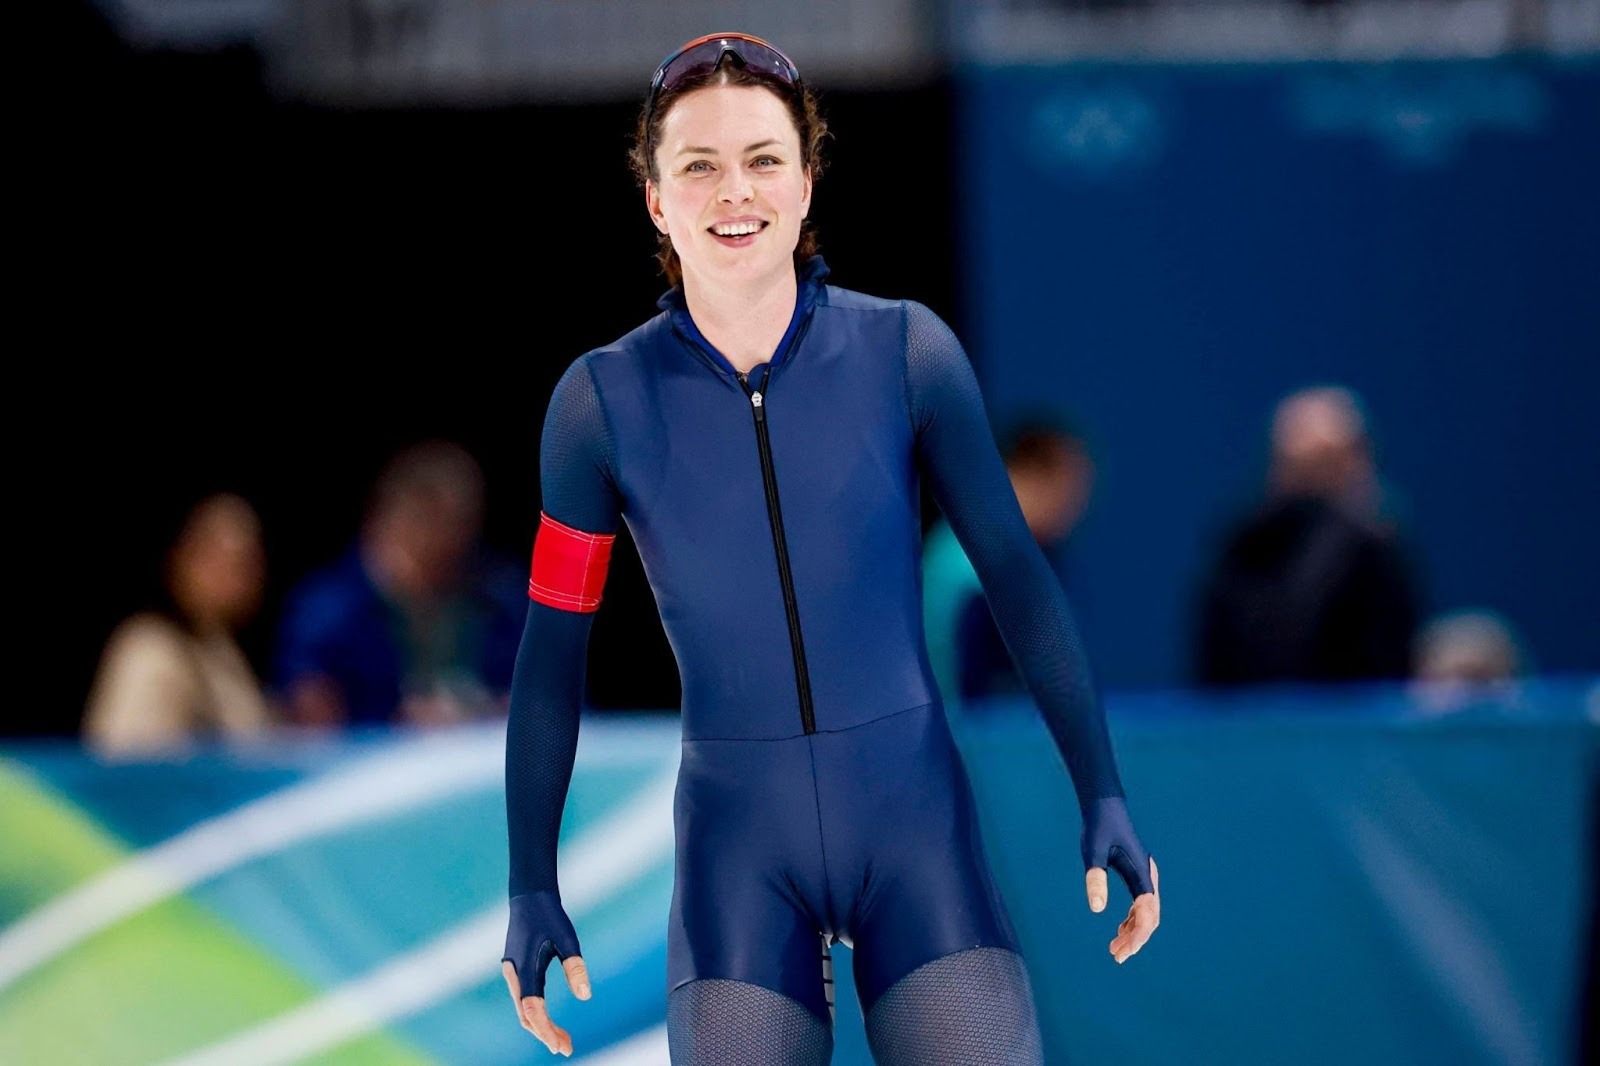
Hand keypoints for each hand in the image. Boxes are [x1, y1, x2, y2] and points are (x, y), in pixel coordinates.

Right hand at [502, 892, 590, 1055]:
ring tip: (563, 1038)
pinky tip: (550, 1019)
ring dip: (541, 1025)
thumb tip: (586, 997)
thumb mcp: (567, 939)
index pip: (533, 1010)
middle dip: (546, 1034)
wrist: (529, 895)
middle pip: (527, 1015)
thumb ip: (575, 967)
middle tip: (566, 1048)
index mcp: (524, 970)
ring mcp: (513, 974)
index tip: (560, 1046)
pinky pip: (524, 999)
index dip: (546, 1031)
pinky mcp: (516, 970)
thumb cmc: (549, 915)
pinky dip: (537, 1013)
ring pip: (524, 1009)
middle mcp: (514, 975)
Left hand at [1080, 796, 1160, 963]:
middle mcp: (1148, 877)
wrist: (1104, 806)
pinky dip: (1132, 921)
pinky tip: (1119, 930)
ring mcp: (1144, 877)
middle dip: (1136, 939)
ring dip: (1133, 932)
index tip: (1123, 951)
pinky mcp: (1136, 875)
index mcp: (1142, 873)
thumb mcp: (1092, 851)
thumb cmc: (1098, 826)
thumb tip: (1098, 909)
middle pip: (1150, 917)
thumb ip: (1095, 878)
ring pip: (1146, 913)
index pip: (1147, 913)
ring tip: (1115, 950)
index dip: (1138, 935)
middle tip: (1117, 957)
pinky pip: (1140, 905)